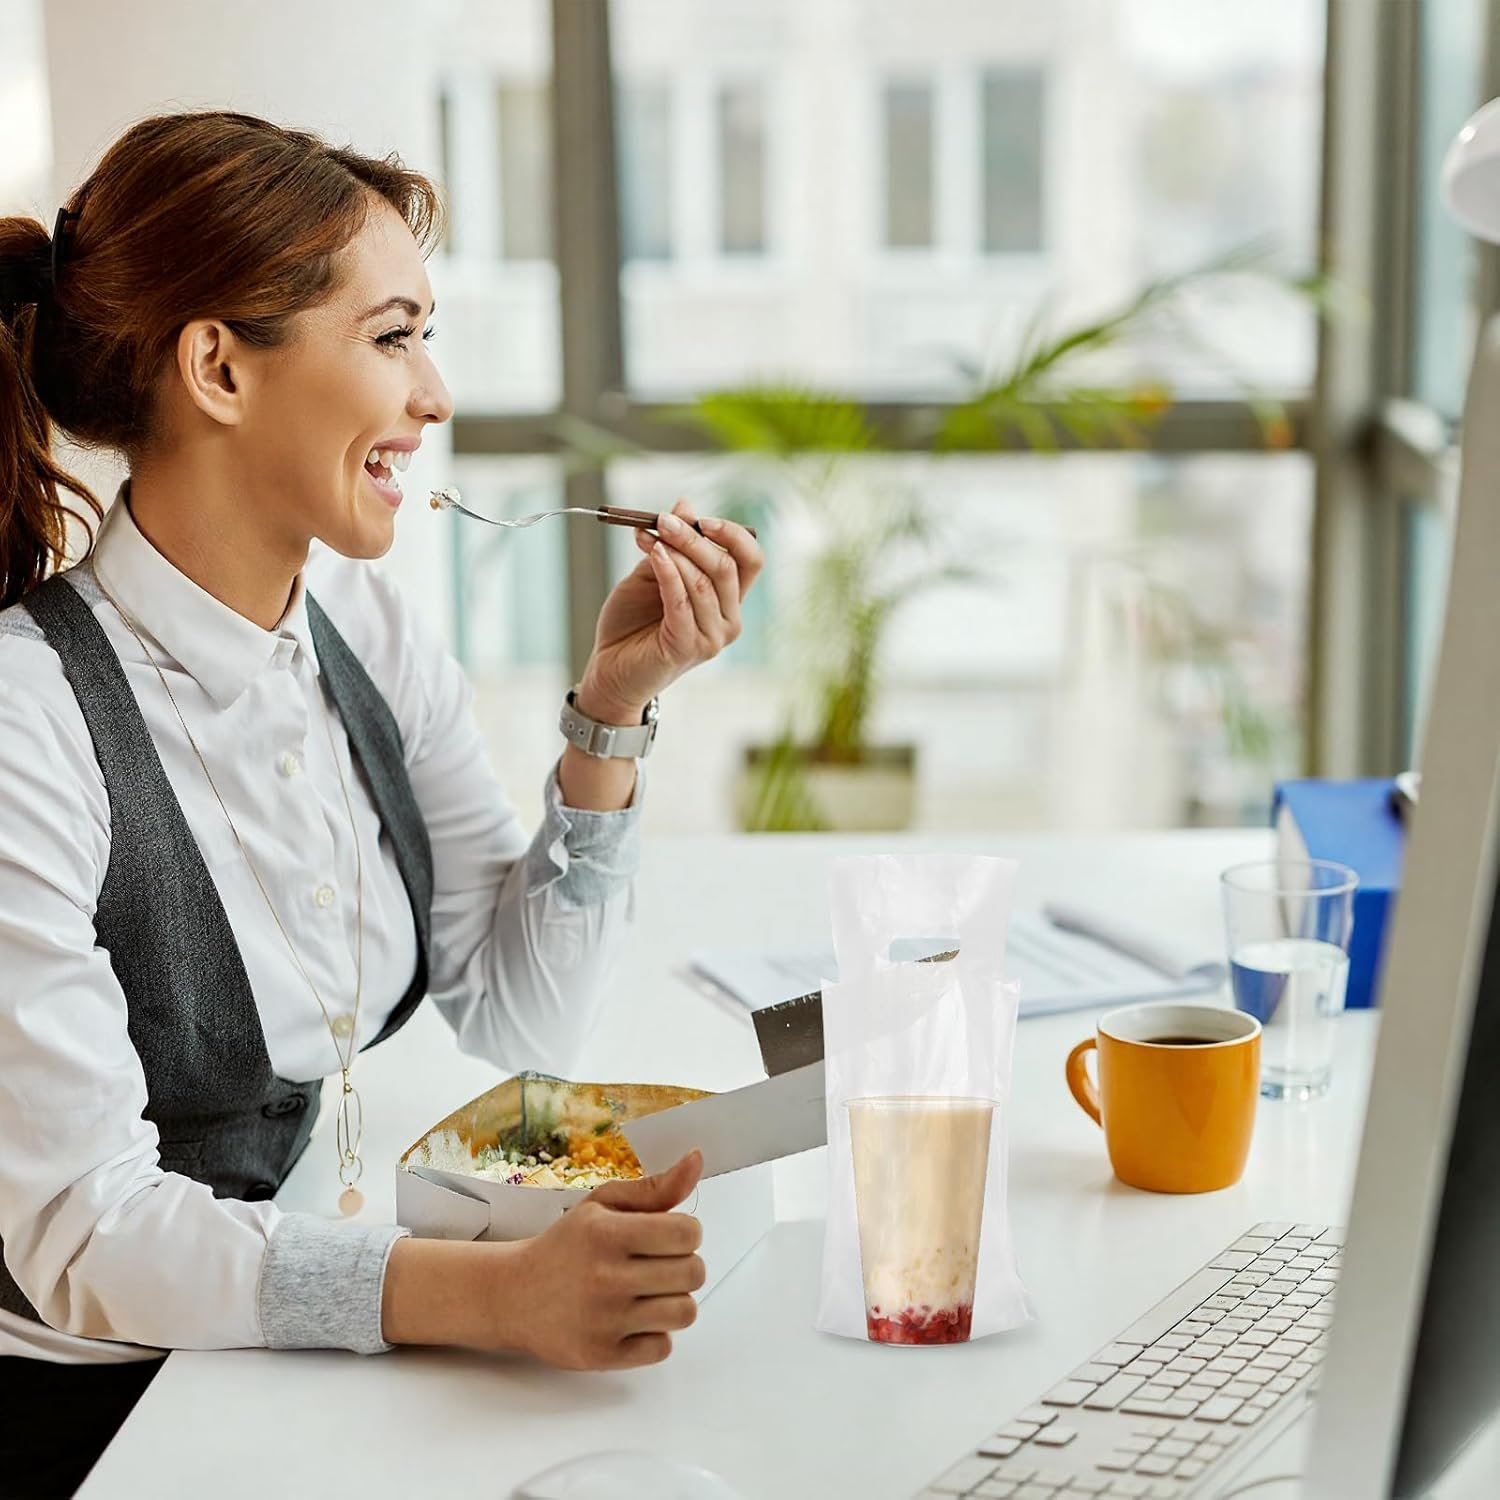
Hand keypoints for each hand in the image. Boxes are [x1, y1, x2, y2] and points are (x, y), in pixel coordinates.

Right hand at [507, 1150, 705, 1370]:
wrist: (515, 1294)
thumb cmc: (566, 1246)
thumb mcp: (604, 1205)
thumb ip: (656, 1187)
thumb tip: (696, 1160)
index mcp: (607, 1234)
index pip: (688, 1233)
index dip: (686, 1233)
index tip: (668, 1236)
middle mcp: (605, 1277)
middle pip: (693, 1273)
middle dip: (683, 1265)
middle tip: (657, 1264)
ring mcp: (604, 1320)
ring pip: (684, 1313)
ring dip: (673, 1301)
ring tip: (648, 1292)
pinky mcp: (602, 1356)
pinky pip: (663, 1348)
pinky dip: (655, 1334)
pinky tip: (632, 1319)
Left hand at [576, 499, 763, 721]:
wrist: (609, 668)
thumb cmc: (632, 624)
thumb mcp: (651, 574)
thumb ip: (670, 545)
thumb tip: (685, 504)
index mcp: (728, 601)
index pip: (750, 561)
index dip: (733, 534)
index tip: (700, 516)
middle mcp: (728, 620)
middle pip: (727, 567)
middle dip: (695, 537)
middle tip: (663, 520)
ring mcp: (711, 637)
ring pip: (704, 582)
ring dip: (676, 552)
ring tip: (649, 537)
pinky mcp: (687, 647)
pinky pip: (682, 601)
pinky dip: (668, 573)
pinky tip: (654, 553)